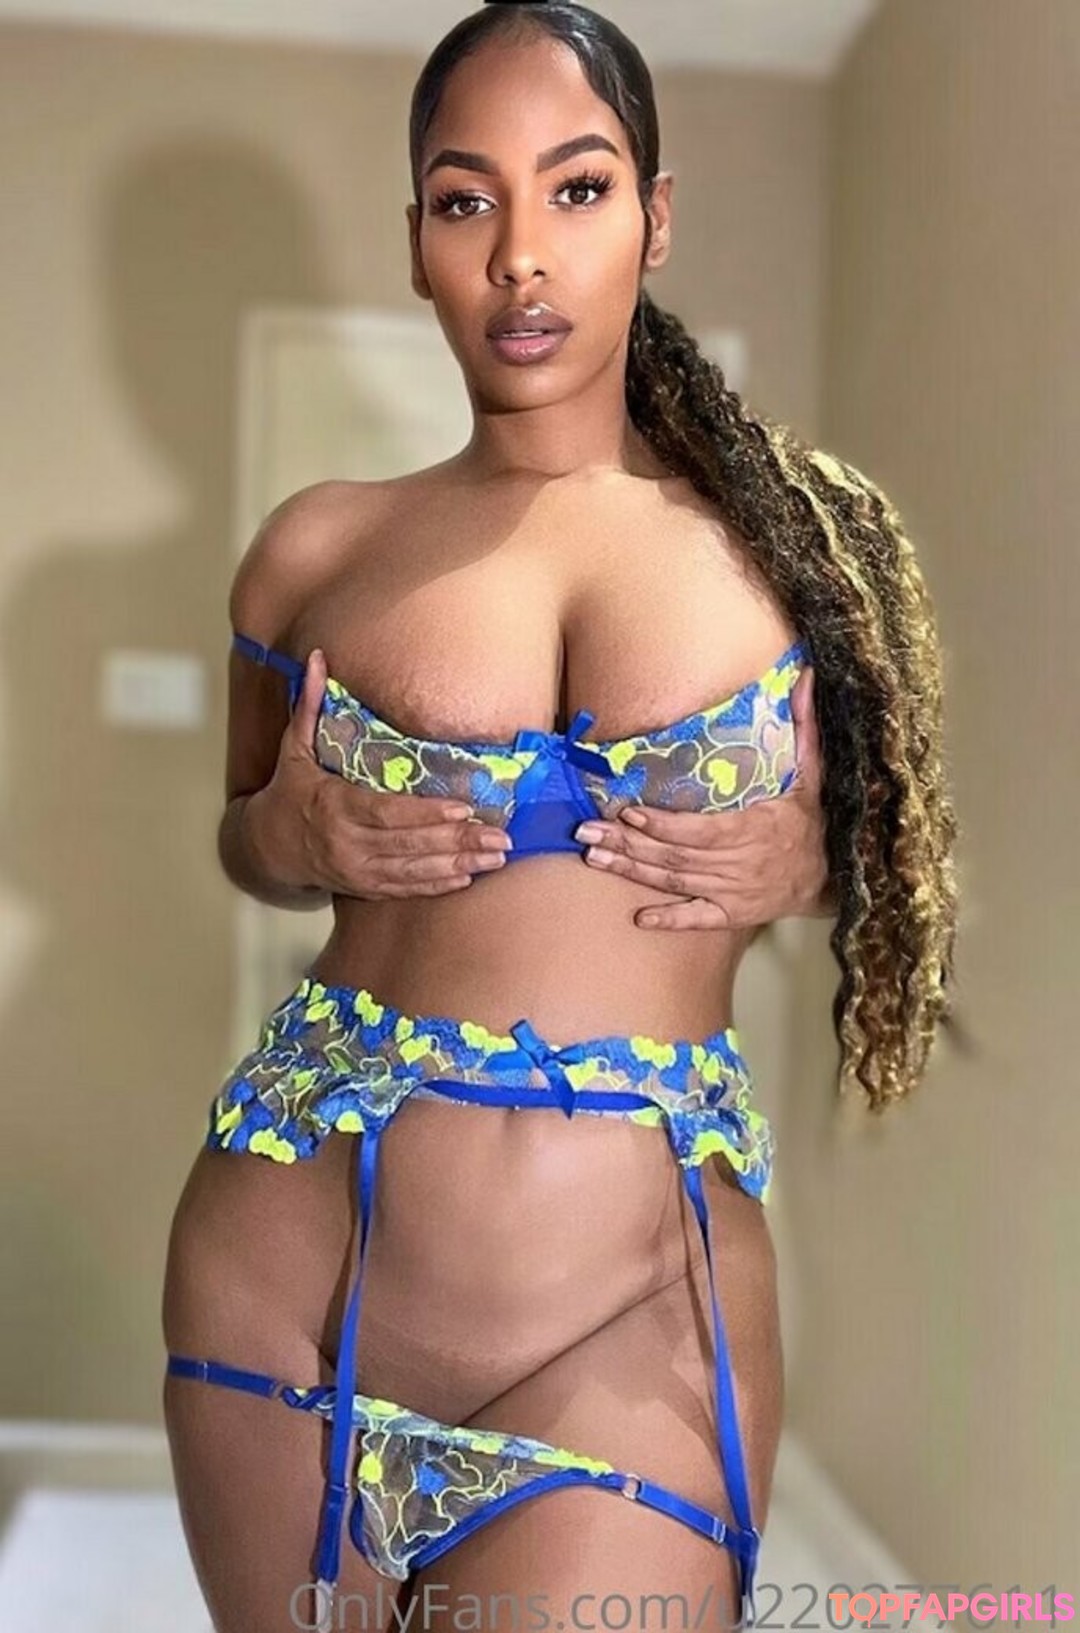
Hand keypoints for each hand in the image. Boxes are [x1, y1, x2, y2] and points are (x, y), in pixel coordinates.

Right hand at [247, 648, 511, 897]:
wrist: (266, 847)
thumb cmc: (287, 793)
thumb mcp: (293, 748)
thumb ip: (309, 705)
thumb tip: (316, 658)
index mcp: (335, 807)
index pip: (387, 813)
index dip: (426, 814)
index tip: (463, 809)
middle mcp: (349, 845)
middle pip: (410, 846)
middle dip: (458, 842)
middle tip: (499, 839)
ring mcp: (358, 871)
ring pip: (413, 872)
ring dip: (457, 866)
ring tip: (494, 859)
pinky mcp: (364, 887)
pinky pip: (405, 889)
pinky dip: (435, 886)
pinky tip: (467, 879)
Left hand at [572, 665, 830, 929]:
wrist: (831, 877)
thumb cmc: (812, 821)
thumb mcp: (813, 773)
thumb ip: (805, 726)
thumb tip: (806, 677)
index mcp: (753, 827)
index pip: (700, 829)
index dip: (662, 823)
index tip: (628, 809)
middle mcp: (738, 863)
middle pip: (674, 855)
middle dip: (627, 842)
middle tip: (585, 833)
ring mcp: (732, 892)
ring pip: (674, 881)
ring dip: (631, 870)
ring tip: (593, 857)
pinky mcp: (732, 914)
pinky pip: (696, 919)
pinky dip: (668, 920)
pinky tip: (639, 917)